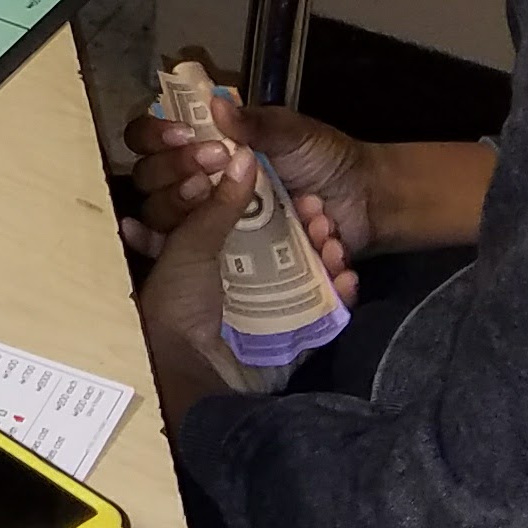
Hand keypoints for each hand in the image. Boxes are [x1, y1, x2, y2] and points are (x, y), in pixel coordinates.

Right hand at [124, 85, 379, 262]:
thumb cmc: (324, 159)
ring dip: (228, 224)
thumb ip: (256, 123)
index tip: (183, 138)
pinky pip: (231, 279)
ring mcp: (219, 237)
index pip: (149, 147)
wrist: (369, 201)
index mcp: (206, 156)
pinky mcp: (247, 271)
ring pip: (180, 241)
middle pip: (153, 199)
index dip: (154, 142)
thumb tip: (215, 104)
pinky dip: (269, 267)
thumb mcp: (293, 133)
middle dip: (182, 189)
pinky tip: (315, 244)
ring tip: (300, 212)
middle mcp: (202, 198)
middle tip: (220, 175)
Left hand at [132, 151, 358, 421]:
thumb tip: (242, 156)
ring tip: (335, 241)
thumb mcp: (189, 245)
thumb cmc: (178, 304)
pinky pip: (324, 311)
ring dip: (327, 255)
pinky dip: (338, 295)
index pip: (251, 219)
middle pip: (286, 244)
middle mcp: (242, 279)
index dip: (274, 200)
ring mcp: (272, 308)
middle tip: (321, 210)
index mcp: (211, 254)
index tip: (293, 182)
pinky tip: (348, 279)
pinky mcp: (294, 336)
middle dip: (308, 225)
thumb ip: (218, 204)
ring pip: (310, 273)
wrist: (190, 371)